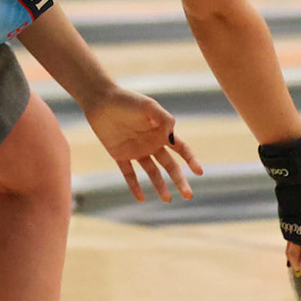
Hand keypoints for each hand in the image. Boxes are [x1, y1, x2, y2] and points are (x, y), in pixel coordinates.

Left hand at [83, 86, 203, 202]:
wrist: (101, 101)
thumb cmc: (127, 100)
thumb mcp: (149, 107)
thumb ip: (164, 119)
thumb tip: (174, 138)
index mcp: (161, 132)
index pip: (181, 149)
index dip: (191, 160)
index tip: (199, 172)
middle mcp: (151, 143)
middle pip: (170, 166)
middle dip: (179, 180)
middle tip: (188, 195)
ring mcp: (136, 150)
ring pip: (152, 173)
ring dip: (160, 186)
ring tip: (167, 199)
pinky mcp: (120, 155)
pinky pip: (129, 174)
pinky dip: (135, 187)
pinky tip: (141, 198)